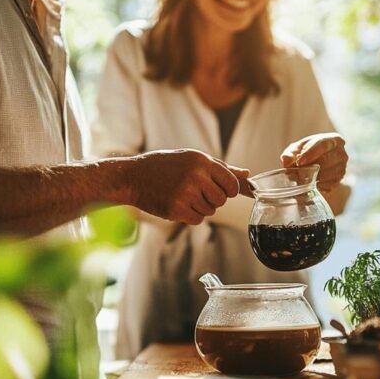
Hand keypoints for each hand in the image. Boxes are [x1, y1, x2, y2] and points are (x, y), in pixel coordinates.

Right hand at [129, 149, 248, 224]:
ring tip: (184, 196)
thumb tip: (247, 174)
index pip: (232, 184)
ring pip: (211, 211)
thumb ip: (221, 168)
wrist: (132, 176)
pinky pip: (198, 219)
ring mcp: (186, 193)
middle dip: (214, 199)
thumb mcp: (192, 159)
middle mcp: (196, 176)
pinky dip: (191, 216)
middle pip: (222, 199)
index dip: (229, 190)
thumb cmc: (164, 166)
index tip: (219, 189)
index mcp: (201, 161)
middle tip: (197, 192)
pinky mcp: (176, 209)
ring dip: (201, 208)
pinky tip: (178, 205)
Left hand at [281, 133, 347, 192]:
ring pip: (329, 174)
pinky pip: (330, 185)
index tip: (299, 162)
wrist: (317, 161)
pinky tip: (313, 183)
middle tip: (297, 173)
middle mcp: (342, 153)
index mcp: (333, 140)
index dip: (311, 153)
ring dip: (314, 177)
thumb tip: (286, 161)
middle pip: (327, 160)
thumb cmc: (307, 151)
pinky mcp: (340, 180)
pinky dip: (319, 185)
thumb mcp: (297, 148)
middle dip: (311, 167)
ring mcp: (343, 167)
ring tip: (303, 178)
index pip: (323, 145)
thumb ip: (290, 153)